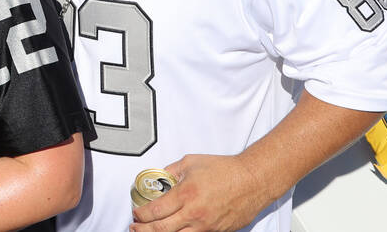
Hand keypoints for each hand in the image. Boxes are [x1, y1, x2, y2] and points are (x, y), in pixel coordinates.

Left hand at [132, 154, 267, 231]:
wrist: (252, 180)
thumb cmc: (225, 170)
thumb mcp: (190, 162)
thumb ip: (171, 171)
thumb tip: (159, 177)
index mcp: (185, 194)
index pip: (155, 211)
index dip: (141, 215)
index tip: (136, 213)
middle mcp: (194, 213)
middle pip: (161, 230)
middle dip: (143, 230)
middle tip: (134, 227)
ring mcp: (206, 226)